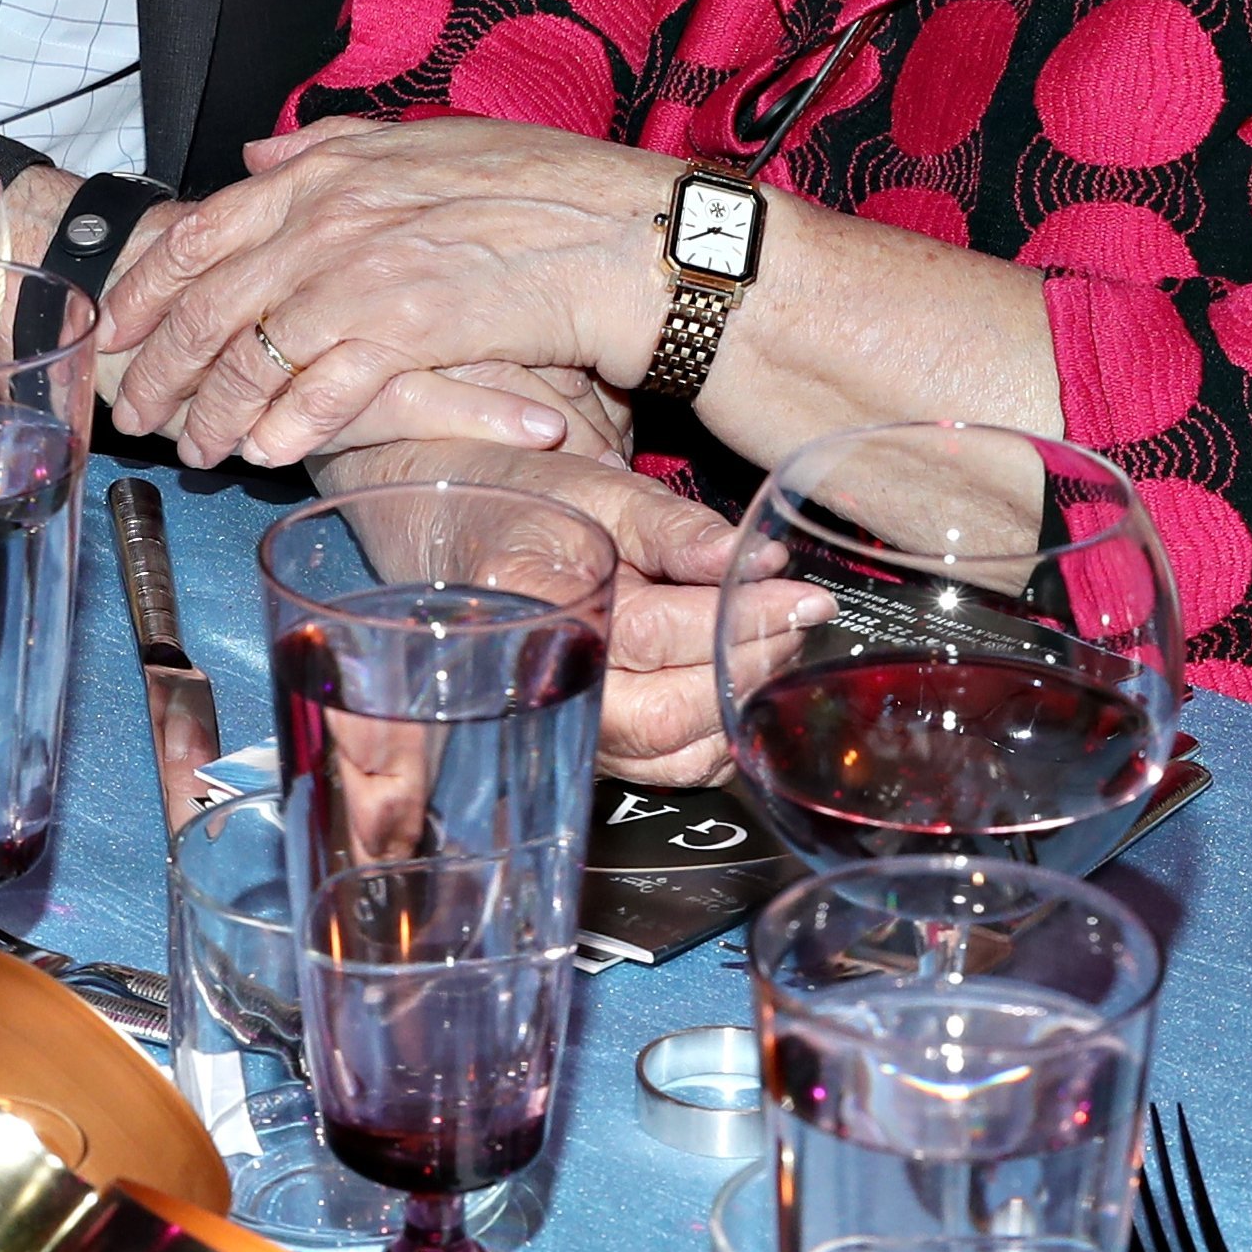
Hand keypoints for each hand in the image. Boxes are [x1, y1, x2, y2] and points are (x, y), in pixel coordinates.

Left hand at [102, 117, 669, 467]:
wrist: (617, 233)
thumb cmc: (533, 188)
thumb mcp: (421, 143)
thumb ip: (330, 147)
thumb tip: (258, 155)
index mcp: (325, 170)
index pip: (200, 230)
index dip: (146, 287)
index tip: (115, 327)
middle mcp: (329, 218)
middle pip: (207, 303)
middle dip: (158, 365)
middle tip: (134, 410)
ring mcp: (362, 275)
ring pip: (249, 357)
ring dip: (211, 412)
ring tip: (193, 448)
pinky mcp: (403, 332)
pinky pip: (316, 392)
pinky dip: (280, 427)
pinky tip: (263, 453)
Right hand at [313, 438, 825, 784]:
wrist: (448, 528)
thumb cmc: (513, 499)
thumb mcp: (594, 488)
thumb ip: (675, 528)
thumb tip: (756, 560)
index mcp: (535, 609)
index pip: (655, 636)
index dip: (739, 618)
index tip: (803, 594)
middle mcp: (541, 684)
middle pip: (667, 716)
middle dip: (748, 667)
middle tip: (799, 617)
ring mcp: (562, 723)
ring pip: (672, 753)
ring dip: (740, 703)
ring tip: (775, 638)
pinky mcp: (585, 740)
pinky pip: (664, 763)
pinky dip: (716, 734)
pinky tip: (739, 677)